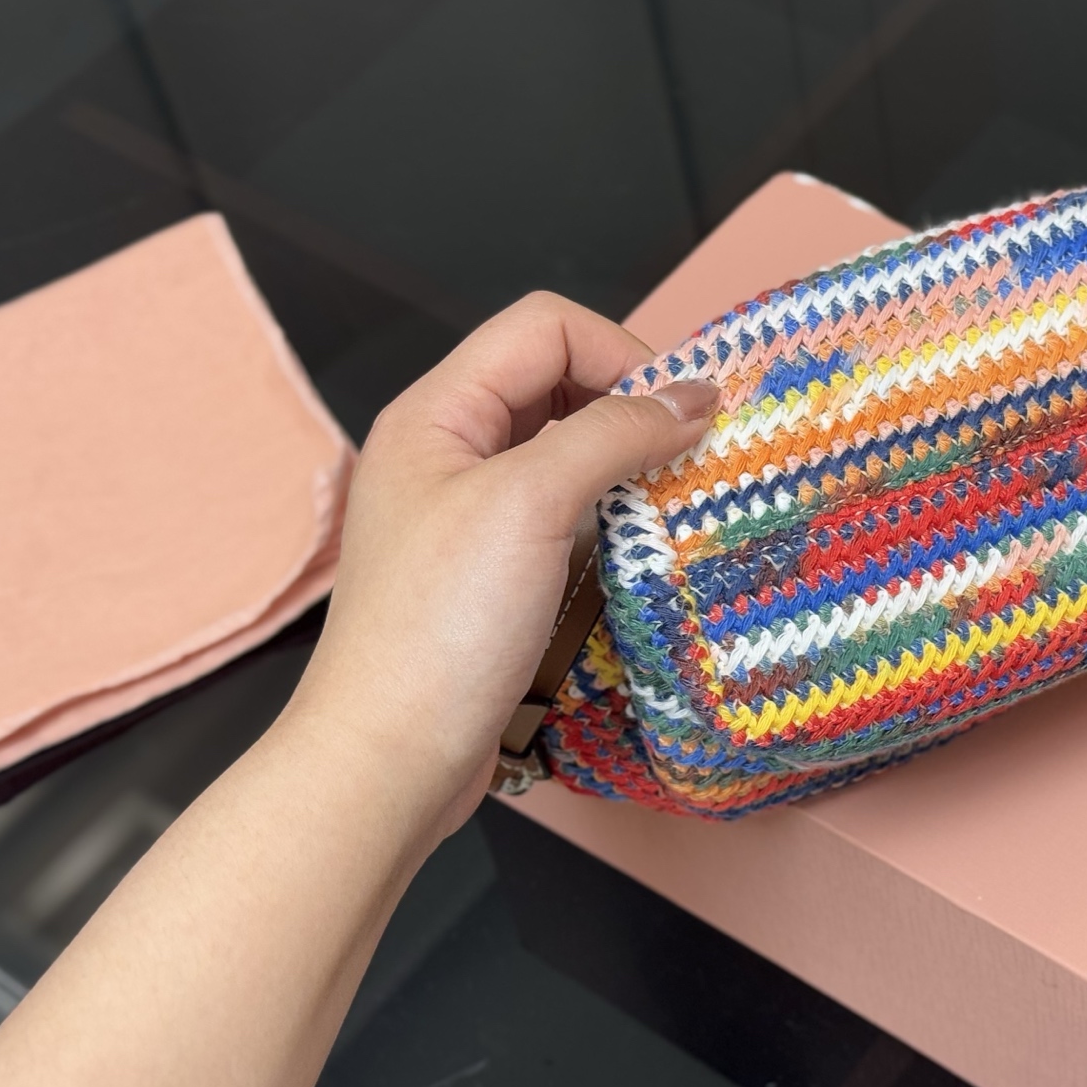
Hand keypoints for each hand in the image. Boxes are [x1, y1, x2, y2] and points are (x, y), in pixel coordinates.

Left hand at [287, 291, 717, 836]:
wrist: (391, 759)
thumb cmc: (442, 626)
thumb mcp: (531, 503)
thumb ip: (614, 433)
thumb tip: (696, 397)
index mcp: (437, 412)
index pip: (545, 328)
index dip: (622, 353)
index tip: (684, 415)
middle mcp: (448, 450)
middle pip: (558, 380)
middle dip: (630, 404)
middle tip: (689, 456)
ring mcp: (468, 513)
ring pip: (566, 448)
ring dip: (626, 463)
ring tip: (674, 501)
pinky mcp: (491, 570)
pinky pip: (564, 511)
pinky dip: (611, 515)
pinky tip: (640, 548)